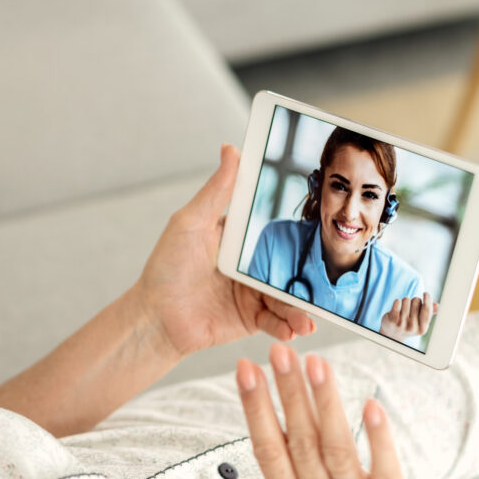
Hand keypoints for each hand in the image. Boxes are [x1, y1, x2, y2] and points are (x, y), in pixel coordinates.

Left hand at [135, 144, 315, 356]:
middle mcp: (248, 265)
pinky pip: (275, 322)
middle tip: (324, 278)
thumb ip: (217, 190)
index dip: (297, 230)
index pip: (274, 229)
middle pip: (287, 266)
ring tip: (308, 318)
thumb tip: (231, 148)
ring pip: (286, 296)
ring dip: (301, 307)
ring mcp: (251, 293)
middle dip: (307, 274)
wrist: (154, 318)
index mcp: (238, 239)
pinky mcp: (249, 319)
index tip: (321, 226)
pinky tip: (296, 330)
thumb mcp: (190, 223)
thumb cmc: (166, 267)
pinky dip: (288, 326)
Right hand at [237, 344, 436, 478]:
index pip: (266, 445)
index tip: (247, 370)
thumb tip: (273, 451)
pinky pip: (383, 467)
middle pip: (298, 435)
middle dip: (286, 389)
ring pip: (335, 443)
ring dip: (324, 400)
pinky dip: (376, 436)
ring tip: (316, 364)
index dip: (255, 405)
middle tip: (279, 351)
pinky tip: (370, 406)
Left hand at [379, 293, 437, 340]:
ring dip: (405, 301)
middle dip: (414, 301)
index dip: (427, 299)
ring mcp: (401, 324)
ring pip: (406, 300)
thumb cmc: (409, 324)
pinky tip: (396, 309)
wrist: (392, 334)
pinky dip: (397, 302)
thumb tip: (437, 305)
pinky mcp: (392, 319)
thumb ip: (429, 313)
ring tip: (403, 310)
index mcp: (422, 329)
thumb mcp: (420, 321)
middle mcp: (412, 328)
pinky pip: (397, 301)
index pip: (427, 309)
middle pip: (416, 301)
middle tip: (410, 308)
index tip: (426, 293)